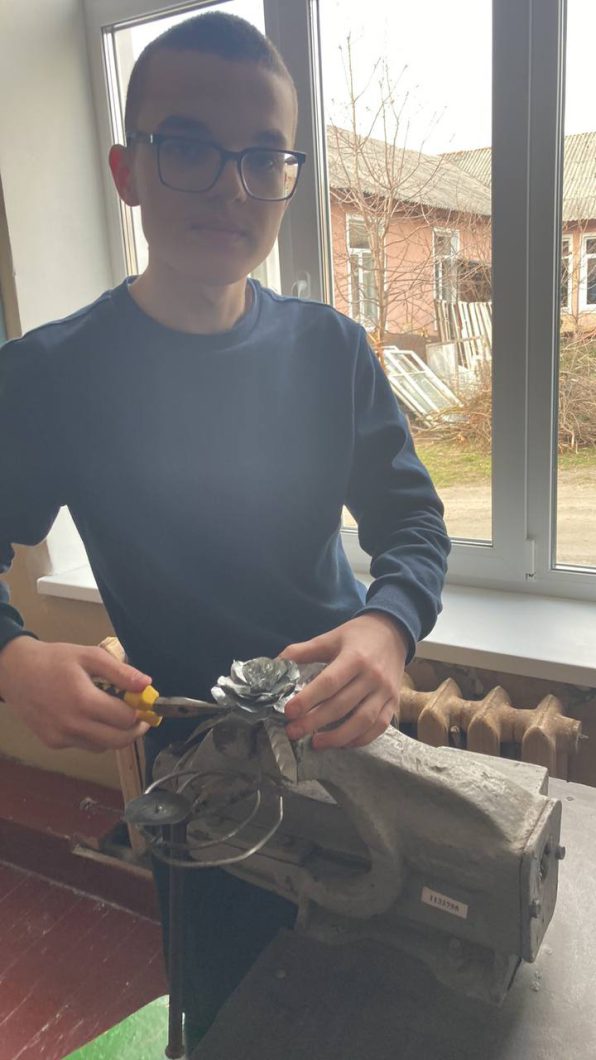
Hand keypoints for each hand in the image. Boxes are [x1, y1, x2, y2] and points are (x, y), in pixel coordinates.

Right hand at [0, 637, 151, 752]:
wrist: (16, 672)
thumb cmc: (54, 660)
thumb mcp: (89, 656)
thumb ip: (120, 672)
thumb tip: (146, 684)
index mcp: (83, 701)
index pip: (125, 718)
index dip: (141, 713)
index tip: (145, 705)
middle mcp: (72, 725)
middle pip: (118, 741)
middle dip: (135, 730)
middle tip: (139, 718)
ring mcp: (61, 737)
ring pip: (102, 746)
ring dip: (114, 734)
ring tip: (111, 714)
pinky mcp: (53, 743)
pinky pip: (84, 745)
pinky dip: (94, 735)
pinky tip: (88, 717)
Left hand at [278, 612, 407, 749]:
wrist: (393, 632)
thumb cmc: (357, 636)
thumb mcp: (329, 638)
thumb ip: (302, 651)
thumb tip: (275, 664)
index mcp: (354, 657)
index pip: (329, 682)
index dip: (308, 699)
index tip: (289, 712)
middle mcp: (372, 676)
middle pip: (341, 705)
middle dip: (314, 722)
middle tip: (293, 731)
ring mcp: (385, 691)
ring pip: (362, 721)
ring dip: (337, 736)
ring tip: (315, 743)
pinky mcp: (393, 703)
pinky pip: (378, 727)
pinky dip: (360, 739)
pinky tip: (342, 743)